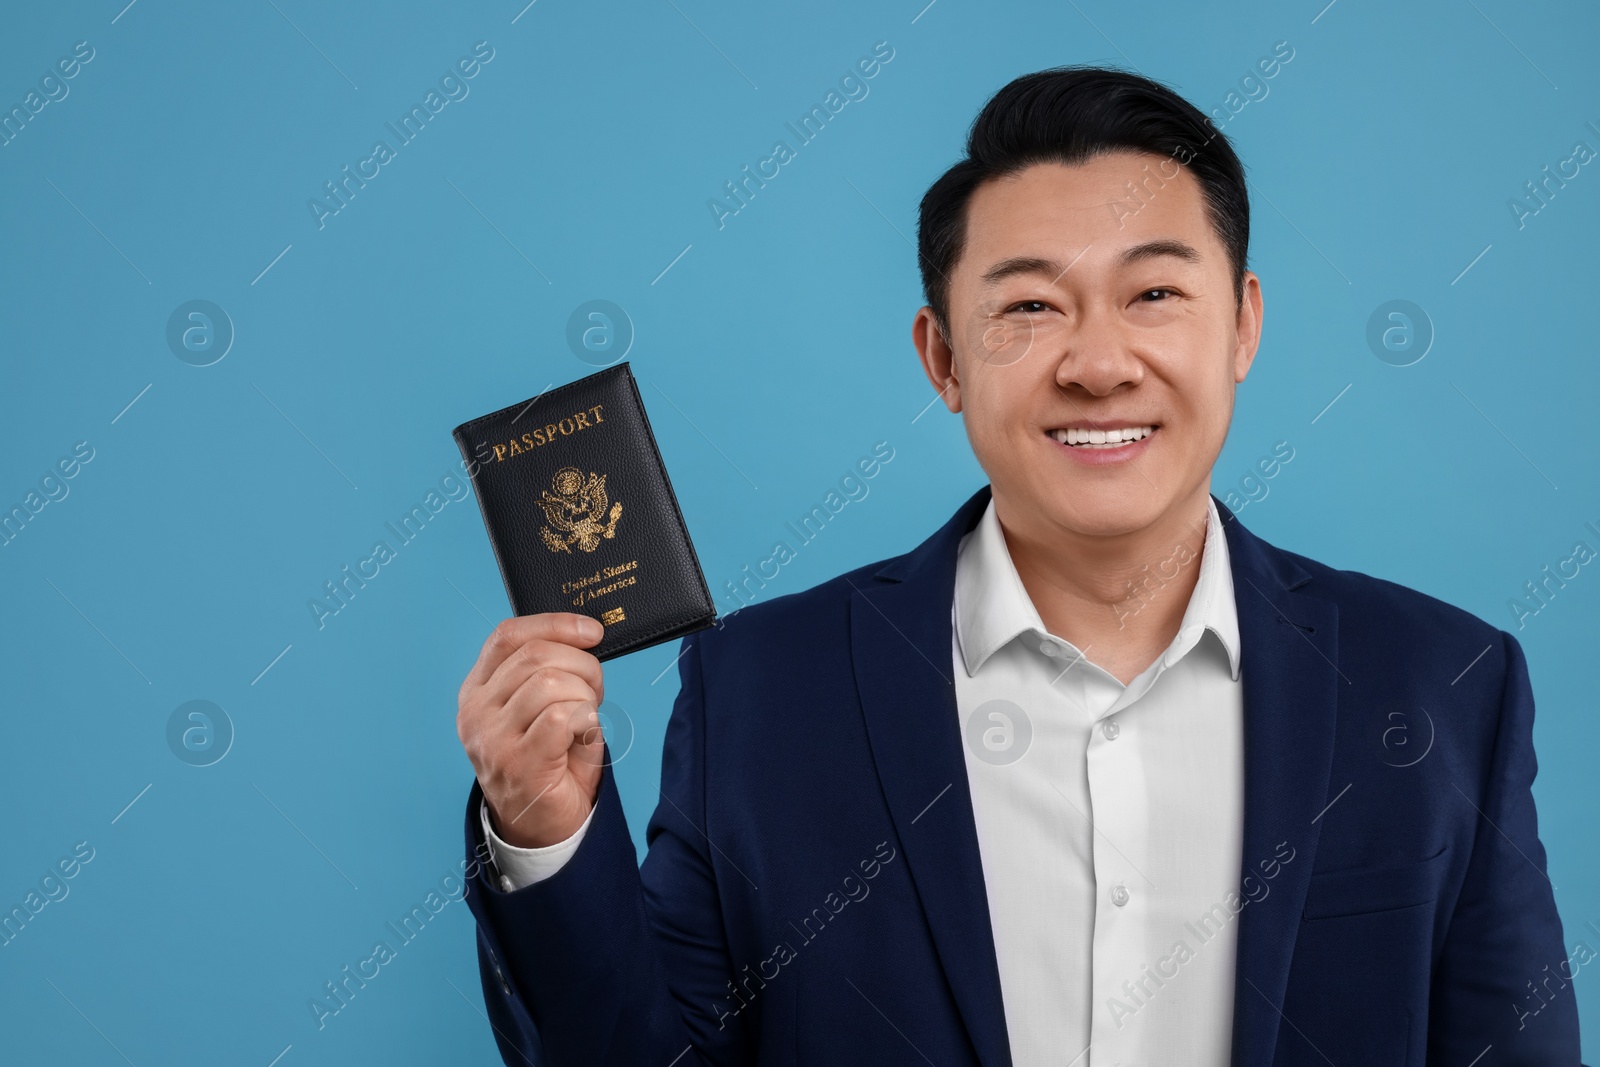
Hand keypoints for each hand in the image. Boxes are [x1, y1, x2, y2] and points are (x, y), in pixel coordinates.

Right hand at [457, 613, 607, 848]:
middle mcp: (475, 712)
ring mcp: (491, 739)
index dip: (555, 624)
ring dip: (585, 697)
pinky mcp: (517, 763)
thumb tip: (587, 633)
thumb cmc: (551, 763)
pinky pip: (562, 716)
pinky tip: (581, 738)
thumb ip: (553, 671)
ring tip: (584, 721)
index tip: (593, 631)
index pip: (508, 636)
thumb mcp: (544, 708)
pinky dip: (585, 720)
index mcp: (478, 691)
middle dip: (583, 666)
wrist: (545, 830)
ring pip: (551, 683)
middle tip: (595, 694)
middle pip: (537, 655)